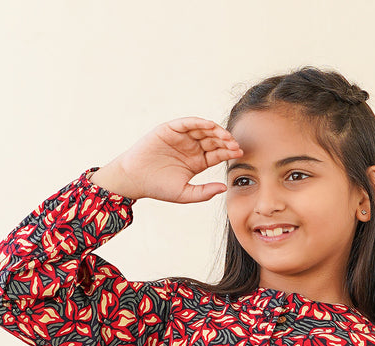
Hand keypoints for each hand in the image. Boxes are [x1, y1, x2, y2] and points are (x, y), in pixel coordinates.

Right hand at [90, 119, 243, 204]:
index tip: (240, 154)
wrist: (135, 179)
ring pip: (203, 130)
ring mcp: (181, 137)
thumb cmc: (158, 188)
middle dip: (225, 141)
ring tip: (225, 135)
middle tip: (235, 144)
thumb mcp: (185, 193)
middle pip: (213, 140)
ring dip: (215, 131)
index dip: (228, 152)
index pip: (217, 154)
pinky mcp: (170, 129)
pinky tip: (209, 126)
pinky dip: (198, 122)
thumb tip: (224, 188)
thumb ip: (204, 192)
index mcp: (197, 162)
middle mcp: (191, 147)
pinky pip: (187, 123)